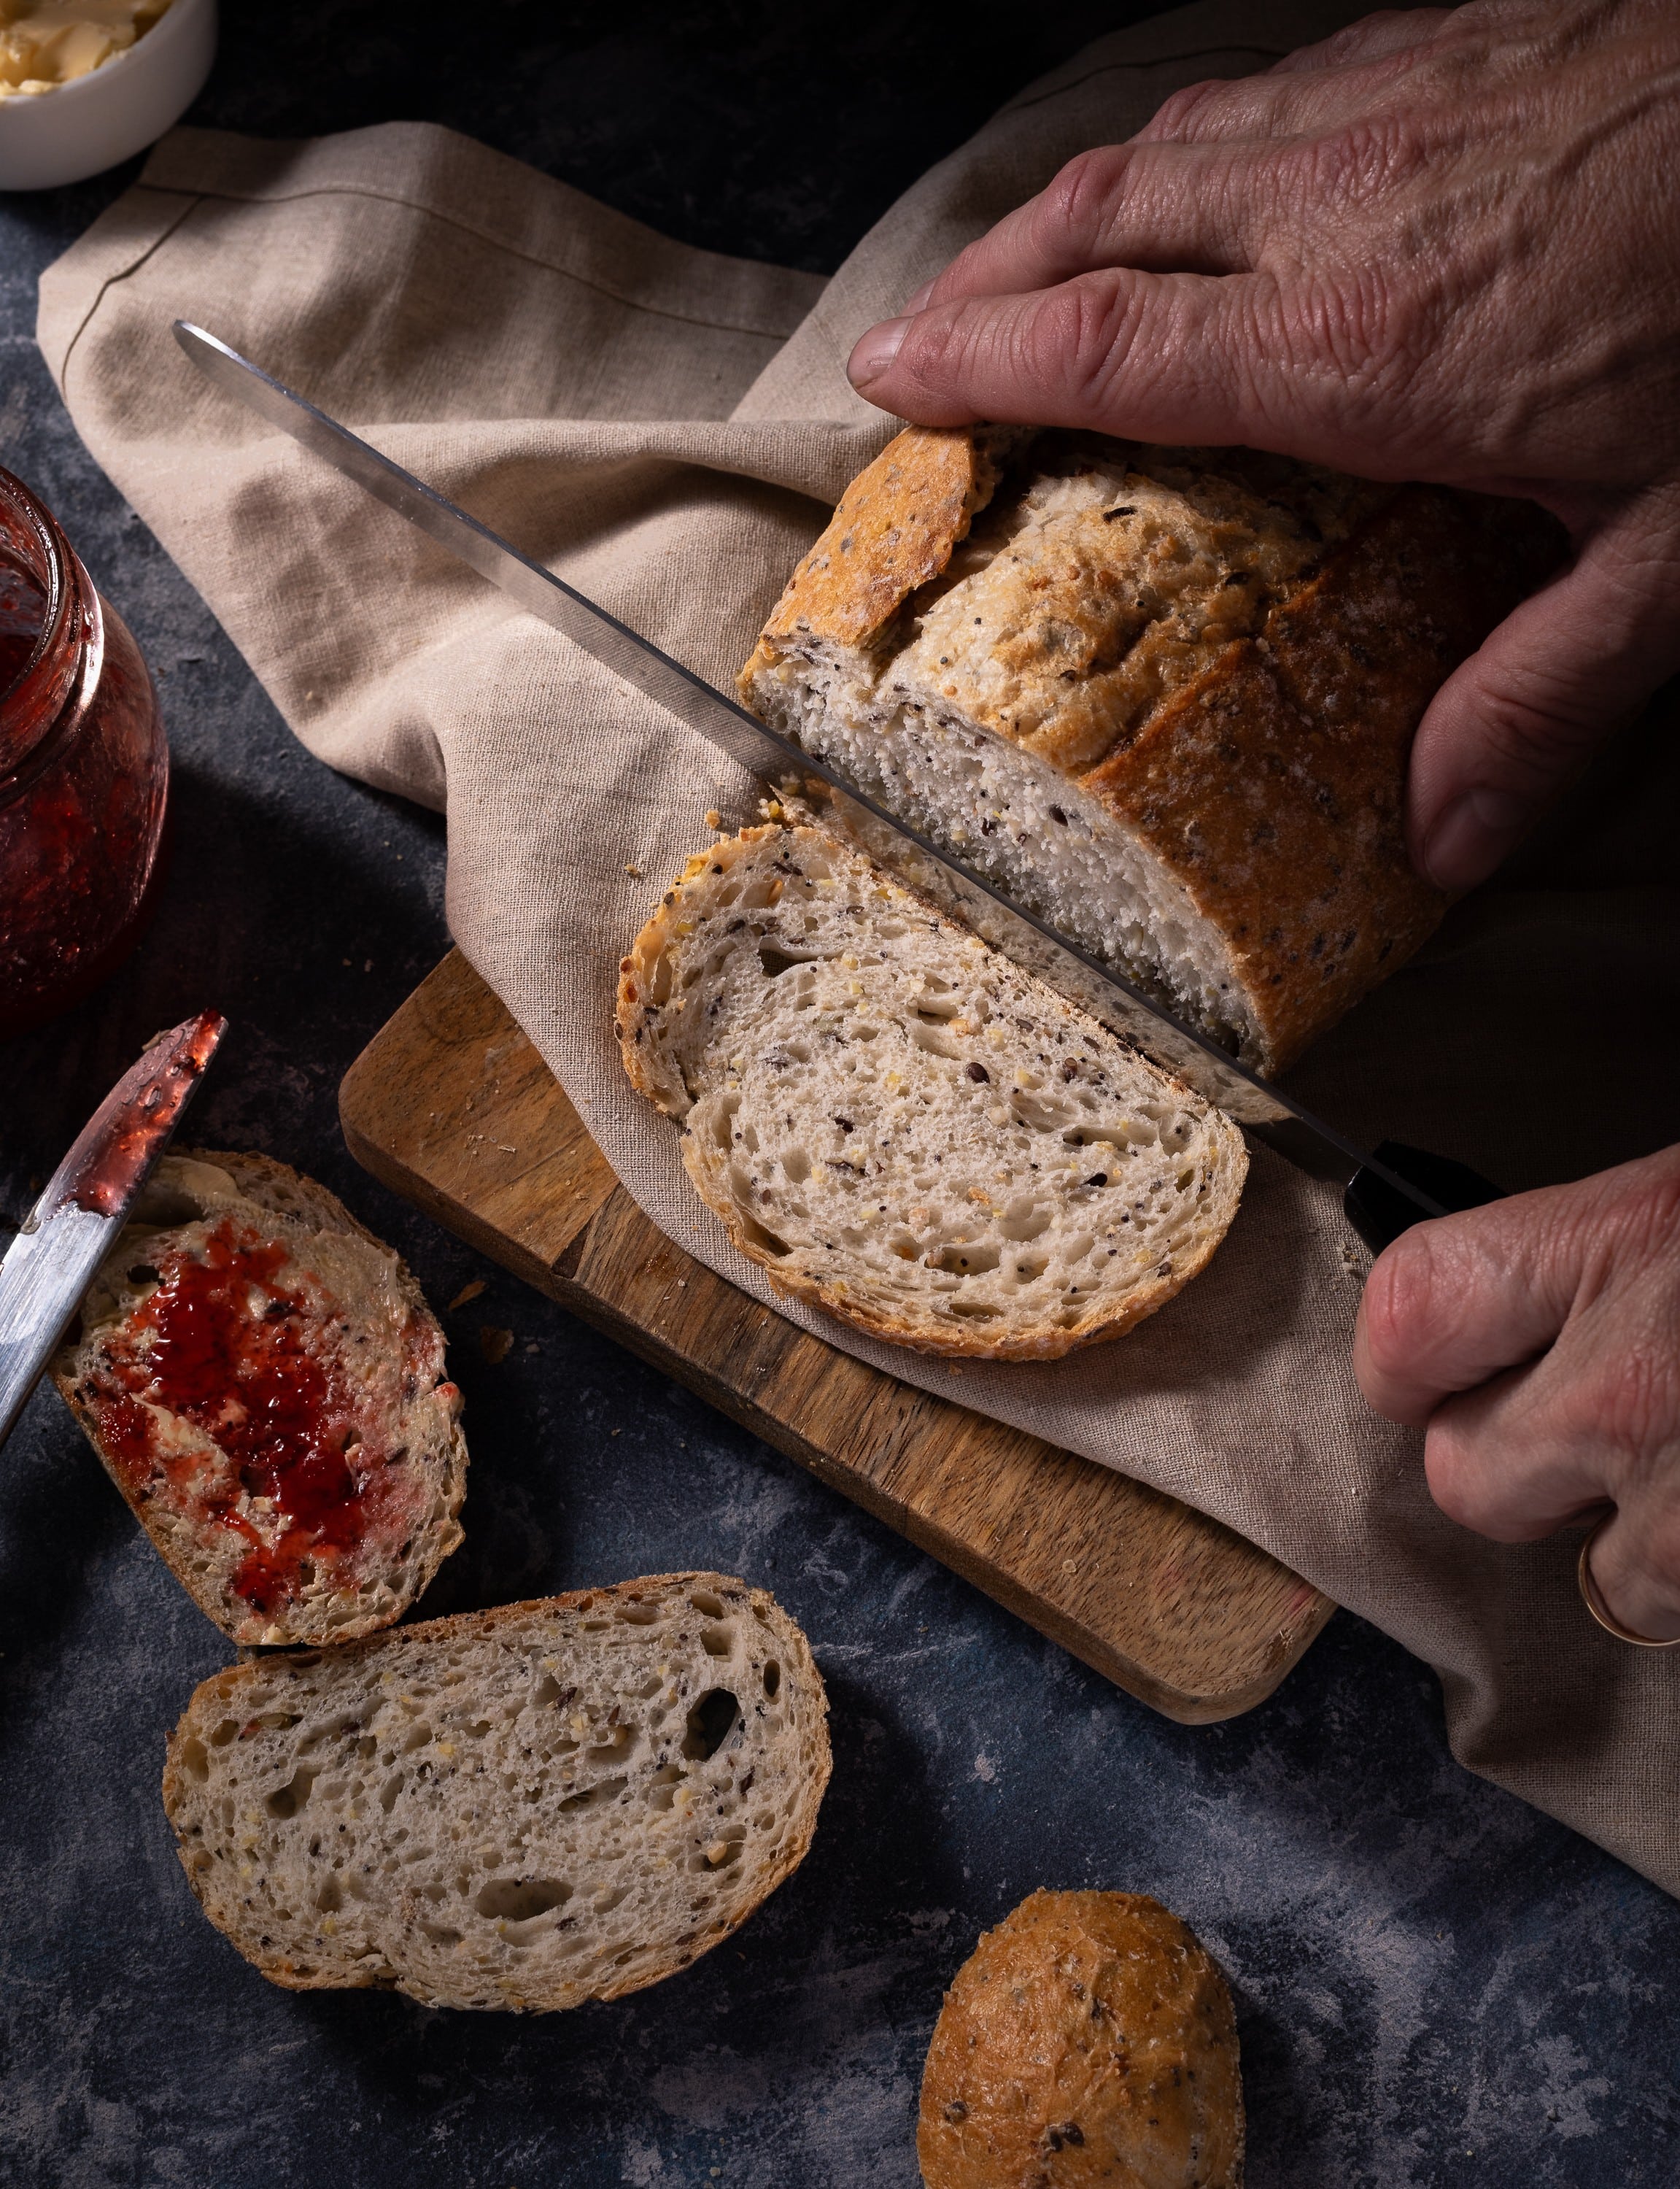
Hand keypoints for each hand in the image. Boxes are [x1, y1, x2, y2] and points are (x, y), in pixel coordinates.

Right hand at [845, 2, 1679, 893]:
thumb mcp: (1677, 553)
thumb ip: (1542, 695)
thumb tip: (1443, 841)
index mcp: (1366, 343)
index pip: (1110, 345)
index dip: (977, 361)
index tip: (890, 383)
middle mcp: (1350, 203)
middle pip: (1104, 216)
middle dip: (986, 271)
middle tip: (917, 334)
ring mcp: (1404, 102)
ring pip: (1176, 135)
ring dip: (1074, 203)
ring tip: (1021, 263)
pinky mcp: (1468, 43)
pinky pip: (1276, 84)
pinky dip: (1197, 141)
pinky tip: (1209, 177)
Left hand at [1353, 1146, 1679, 1640]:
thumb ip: (1595, 1252)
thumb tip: (1521, 1291)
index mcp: (1619, 1238)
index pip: (1407, 1313)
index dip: (1405, 1359)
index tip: (1428, 1367)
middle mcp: (1632, 1368)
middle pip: (1464, 1472)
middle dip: (1515, 1463)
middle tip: (1592, 1425)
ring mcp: (1679, 1476)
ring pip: (1585, 1569)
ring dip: (1628, 1536)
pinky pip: (1660, 1606)